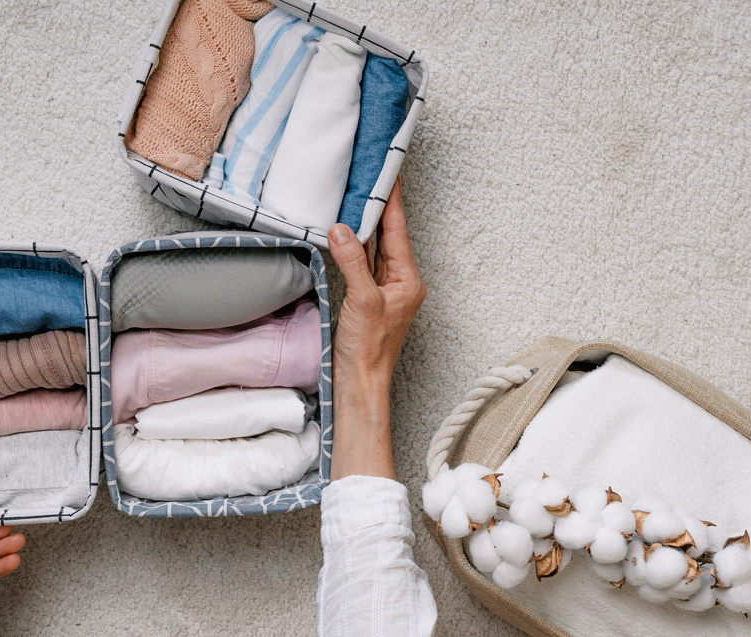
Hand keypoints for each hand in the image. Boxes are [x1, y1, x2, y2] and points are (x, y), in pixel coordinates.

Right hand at [327, 178, 425, 479]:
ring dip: (365, 222)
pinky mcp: (366, 298)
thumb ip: (352, 262)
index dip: (391, 199)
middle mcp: (399, 281)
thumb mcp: (361, 301)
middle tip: (369, 173)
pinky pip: (361, 262)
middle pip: (387, 235)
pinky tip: (345, 230)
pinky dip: (354, 244)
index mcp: (408, 279)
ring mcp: (382, 290)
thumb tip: (342, 229)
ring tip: (357, 193)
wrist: (360, 383)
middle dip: (378, 205)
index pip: (397, 230)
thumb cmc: (368, 350)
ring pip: (374, 248)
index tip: (389, 171)